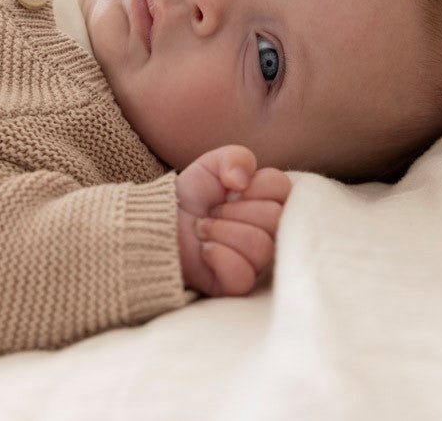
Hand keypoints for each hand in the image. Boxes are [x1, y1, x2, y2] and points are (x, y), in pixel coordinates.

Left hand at [175, 145, 291, 296]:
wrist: (160, 224)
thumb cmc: (192, 197)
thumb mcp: (211, 165)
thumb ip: (236, 158)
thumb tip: (242, 180)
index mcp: (269, 202)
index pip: (281, 187)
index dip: (251, 186)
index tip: (230, 190)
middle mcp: (270, 233)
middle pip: (273, 218)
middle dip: (232, 211)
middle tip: (212, 212)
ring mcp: (256, 261)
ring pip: (261, 246)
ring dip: (221, 232)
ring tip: (204, 230)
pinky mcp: (238, 285)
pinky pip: (244, 274)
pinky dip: (218, 256)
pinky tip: (205, 251)